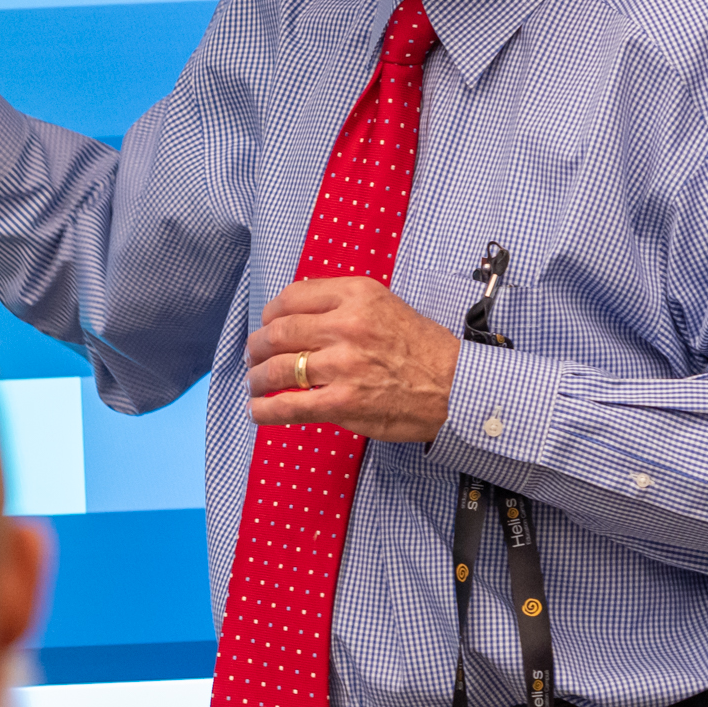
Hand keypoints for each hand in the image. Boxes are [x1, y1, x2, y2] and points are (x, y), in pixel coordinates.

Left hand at [245, 279, 459, 442]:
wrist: (454, 386)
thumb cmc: (422, 348)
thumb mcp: (384, 304)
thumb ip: (342, 302)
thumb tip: (298, 305)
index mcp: (356, 295)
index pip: (292, 298)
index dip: (270, 314)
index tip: (268, 325)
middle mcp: (347, 326)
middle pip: (278, 333)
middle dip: (257, 347)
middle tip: (253, 356)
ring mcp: (343, 365)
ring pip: (278, 368)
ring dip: (258, 378)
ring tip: (255, 383)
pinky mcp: (343, 402)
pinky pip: (291, 405)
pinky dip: (266, 410)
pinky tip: (258, 410)